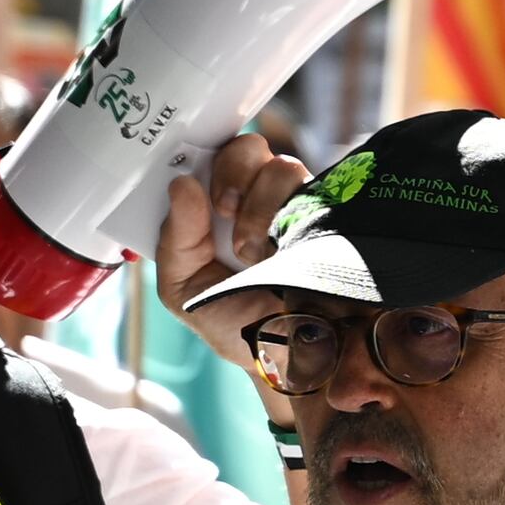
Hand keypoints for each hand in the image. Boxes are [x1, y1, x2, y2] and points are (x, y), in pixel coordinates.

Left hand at [157, 132, 312, 373]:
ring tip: (254, 250)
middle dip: (230, 172)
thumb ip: (175, 239)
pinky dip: (288, 213)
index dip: (200, 160)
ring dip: (259, 205)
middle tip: (223, 208)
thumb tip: (181, 184)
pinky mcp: (328, 215)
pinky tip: (279, 248)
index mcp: (218, 212)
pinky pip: (312, 186)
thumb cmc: (237, 326)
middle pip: (245, 147)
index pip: (209, 159)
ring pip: (279, 164)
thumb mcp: (184, 290)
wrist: (290, 357)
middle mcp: (258, 202)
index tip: (191, 185)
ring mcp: (296, 207)